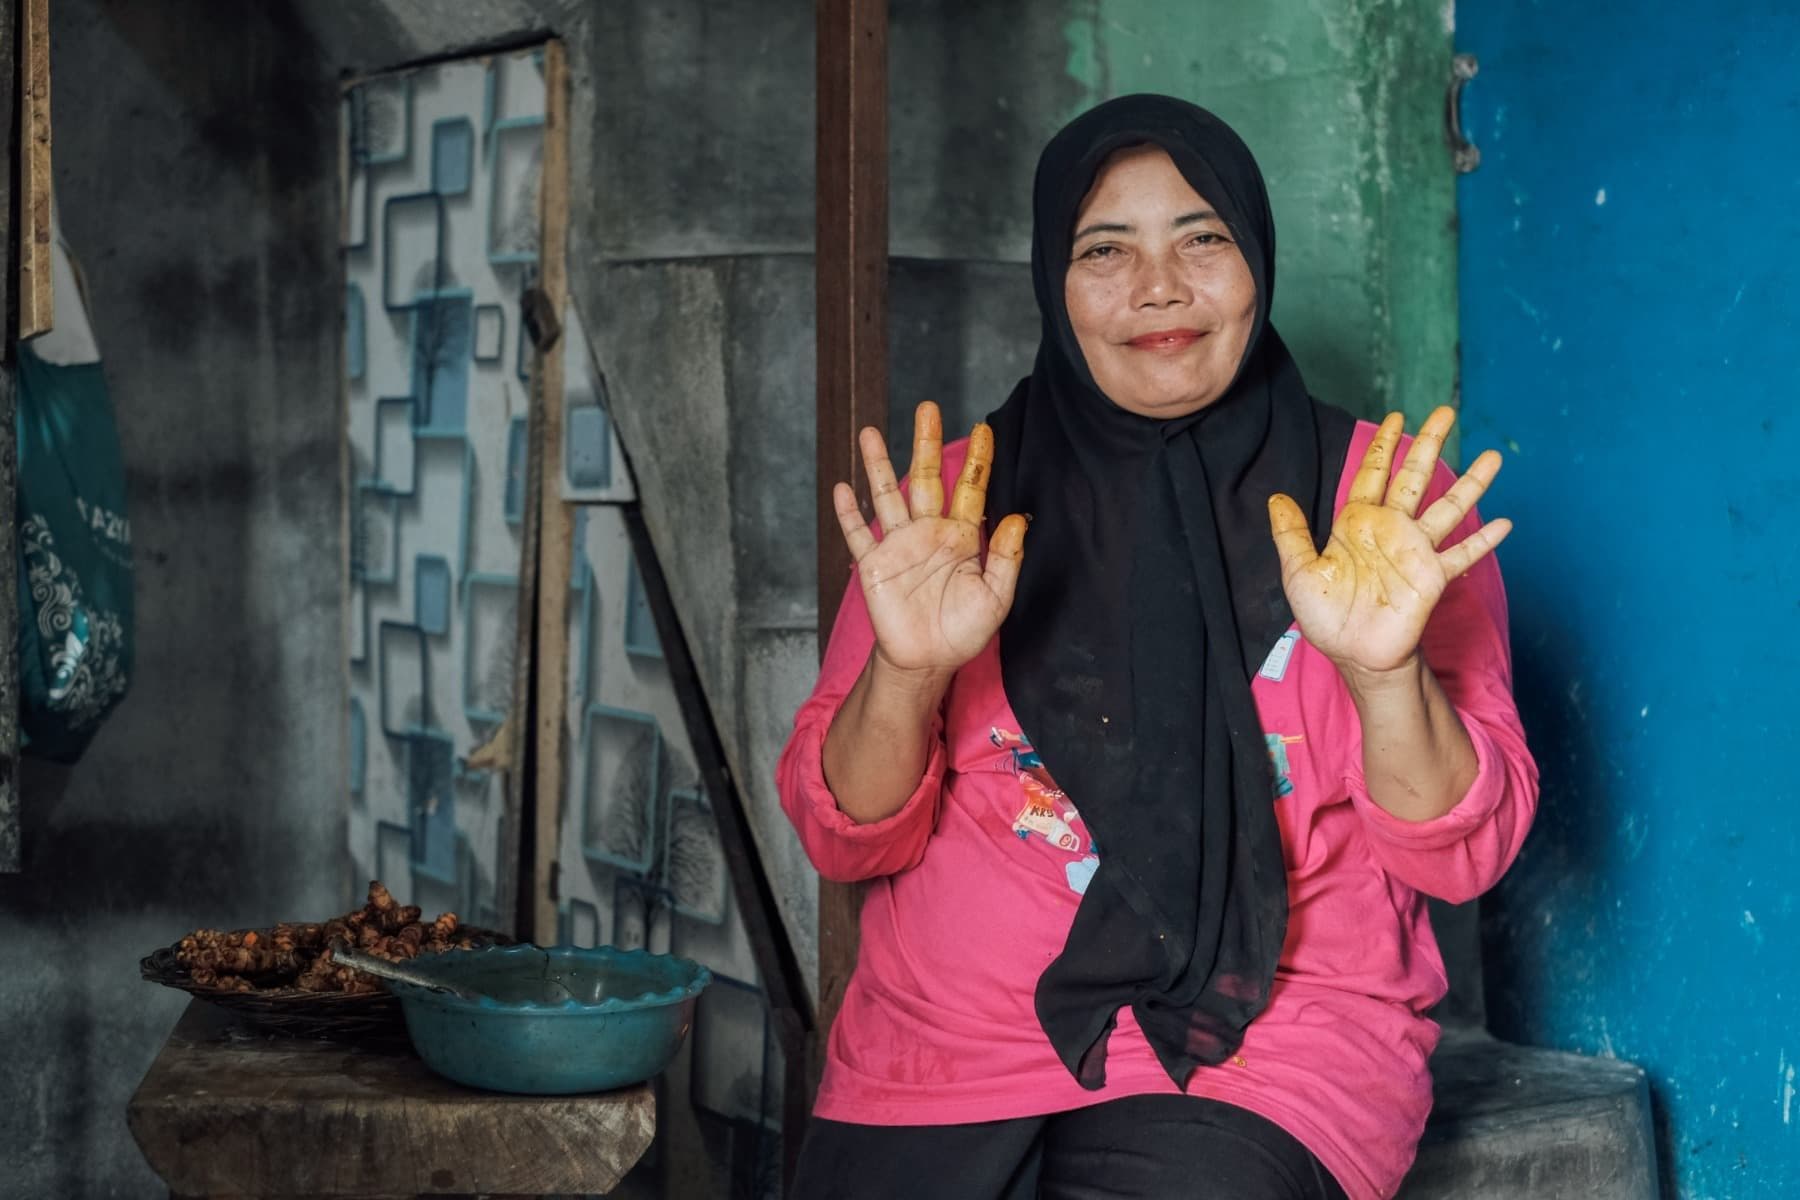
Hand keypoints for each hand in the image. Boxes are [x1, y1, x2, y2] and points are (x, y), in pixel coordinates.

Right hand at [834, 402, 1028, 677]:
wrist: (927, 661)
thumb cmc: (963, 630)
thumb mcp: (996, 597)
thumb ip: (1007, 558)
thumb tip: (1019, 517)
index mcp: (962, 537)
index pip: (970, 489)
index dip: (977, 459)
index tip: (983, 429)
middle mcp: (929, 532)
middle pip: (926, 478)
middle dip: (926, 443)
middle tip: (928, 408)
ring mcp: (899, 545)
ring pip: (887, 496)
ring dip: (878, 465)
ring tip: (870, 432)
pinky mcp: (875, 565)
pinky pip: (859, 534)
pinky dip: (850, 513)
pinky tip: (843, 487)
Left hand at [1267, 406, 1510, 680]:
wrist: (1353, 654)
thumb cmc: (1325, 616)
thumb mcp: (1299, 572)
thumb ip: (1290, 534)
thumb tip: (1276, 497)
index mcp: (1358, 523)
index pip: (1374, 473)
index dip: (1385, 446)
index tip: (1397, 416)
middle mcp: (1391, 530)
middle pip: (1414, 477)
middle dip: (1429, 444)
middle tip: (1446, 412)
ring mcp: (1416, 551)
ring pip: (1448, 507)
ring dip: (1471, 482)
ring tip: (1494, 456)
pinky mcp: (1432, 577)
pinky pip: (1462, 554)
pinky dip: (1483, 540)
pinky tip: (1504, 523)